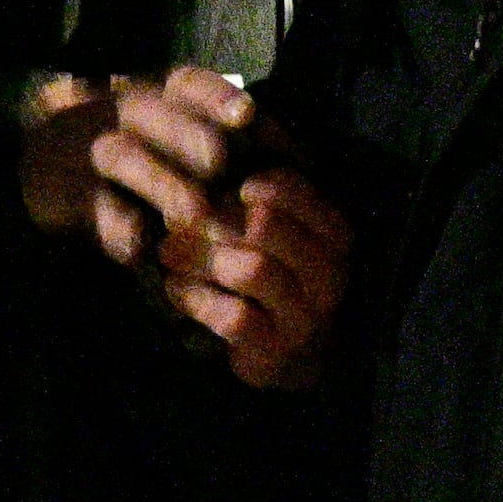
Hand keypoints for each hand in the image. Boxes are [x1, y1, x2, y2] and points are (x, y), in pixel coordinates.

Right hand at [23, 63, 250, 265]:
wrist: (37, 163)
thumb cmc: (129, 150)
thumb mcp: (165, 129)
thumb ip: (221, 140)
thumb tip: (293, 164)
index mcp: (153, 94)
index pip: (185, 83)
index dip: (214, 95)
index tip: (247, 113)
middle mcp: (120, 114)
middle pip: (151, 111)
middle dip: (187, 134)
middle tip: (219, 160)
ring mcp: (90, 152)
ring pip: (124, 157)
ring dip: (161, 183)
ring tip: (192, 212)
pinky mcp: (68, 193)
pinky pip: (95, 210)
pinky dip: (116, 229)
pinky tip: (139, 248)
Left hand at [159, 164, 353, 390]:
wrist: (292, 352)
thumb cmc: (273, 271)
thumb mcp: (275, 227)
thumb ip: (255, 191)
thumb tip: (221, 149)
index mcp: (333, 233)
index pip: (296, 191)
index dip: (252, 185)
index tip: (225, 188)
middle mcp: (328, 273)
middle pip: (265, 228)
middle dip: (211, 221)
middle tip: (174, 222)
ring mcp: (305, 315)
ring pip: (251, 270)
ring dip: (199, 258)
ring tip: (169, 254)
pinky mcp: (276, 351)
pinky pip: (235, 317)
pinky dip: (197, 299)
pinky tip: (177, 289)